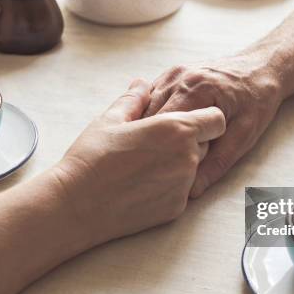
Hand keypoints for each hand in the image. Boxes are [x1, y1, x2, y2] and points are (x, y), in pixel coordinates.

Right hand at [52, 78, 225, 248]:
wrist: (77, 206)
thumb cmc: (91, 158)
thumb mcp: (110, 119)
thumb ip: (134, 99)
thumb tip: (141, 84)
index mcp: (176, 129)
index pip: (216, 120)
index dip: (204, 119)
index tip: (186, 121)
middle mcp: (187, 157)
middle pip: (205, 144)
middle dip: (189, 141)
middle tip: (154, 144)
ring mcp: (183, 185)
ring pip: (194, 168)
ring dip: (178, 163)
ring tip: (144, 164)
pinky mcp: (176, 208)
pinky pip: (181, 190)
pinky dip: (168, 186)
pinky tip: (141, 184)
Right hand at [143, 54, 282, 197]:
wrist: (261, 68)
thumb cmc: (257, 101)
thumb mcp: (244, 136)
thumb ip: (217, 163)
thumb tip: (193, 192)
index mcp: (197, 91)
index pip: (162, 125)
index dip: (156, 150)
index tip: (156, 170)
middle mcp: (180, 78)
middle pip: (147, 116)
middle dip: (146, 141)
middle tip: (149, 166)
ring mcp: (172, 74)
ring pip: (144, 107)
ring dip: (143, 130)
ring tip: (149, 154)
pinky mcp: (169, 75)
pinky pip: (150, 99)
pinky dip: (147, 117)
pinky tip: (153, 135)